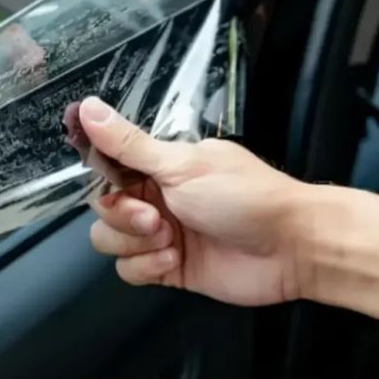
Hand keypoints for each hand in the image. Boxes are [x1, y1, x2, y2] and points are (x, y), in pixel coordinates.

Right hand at [80, 97, 309, 305]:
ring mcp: (162, 234)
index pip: (108, 169)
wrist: (291, 247)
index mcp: (160, 165)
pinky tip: (174, 259)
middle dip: (123, 218)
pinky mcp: (168, 267)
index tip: (121, 186)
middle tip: (156, 218)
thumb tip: (88, 107)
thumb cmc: (247, 197)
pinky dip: (147, 267)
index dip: (105, 182)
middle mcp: (158, 197)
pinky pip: (130, 270)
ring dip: (134, 244)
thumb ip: (128, 144)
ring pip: (111, 242)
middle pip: (104, 209)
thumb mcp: (181, 164)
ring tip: (170, 241)